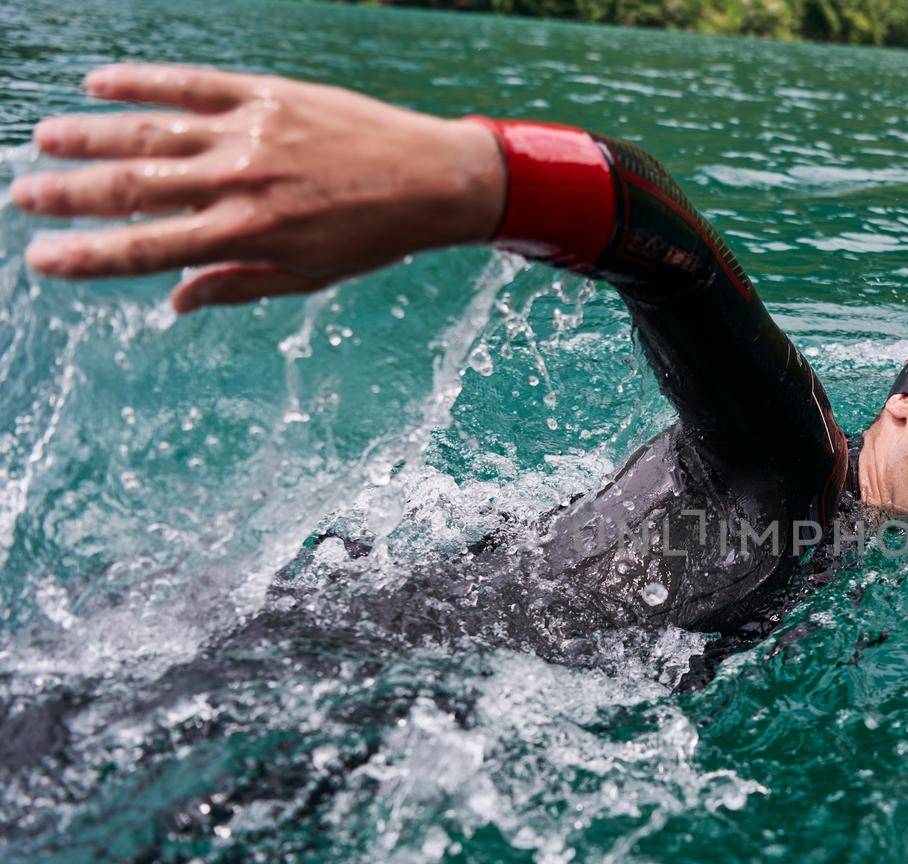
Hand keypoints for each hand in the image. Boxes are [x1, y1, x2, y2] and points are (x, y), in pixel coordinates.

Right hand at [9, 63, 505, 312]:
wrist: (432, 178)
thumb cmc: (371, 236)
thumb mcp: (308, 277)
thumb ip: (237, 284)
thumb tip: (174, 302)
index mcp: (249, 234)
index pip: (150, 250)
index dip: (90, 256)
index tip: (43, 259)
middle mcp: (242, 182)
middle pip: (136, 187)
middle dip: (71, 194)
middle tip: (21, 197)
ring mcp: (251, 133)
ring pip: (152, 131)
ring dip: (92, 134)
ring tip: (45, 141)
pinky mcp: (267, 94)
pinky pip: (192, 83)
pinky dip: (143, 80)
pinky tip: (100, 81)